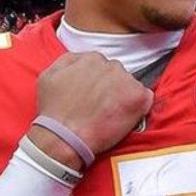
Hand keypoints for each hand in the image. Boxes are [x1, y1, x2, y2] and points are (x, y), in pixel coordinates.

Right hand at [29, 52, 153, 168]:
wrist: (64, 138)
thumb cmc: (54, 112)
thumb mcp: (49, 76)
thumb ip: (68, 61)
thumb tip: (83, 58)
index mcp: (92, 58)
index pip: (102, 65)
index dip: (98, 82)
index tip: (93, 95)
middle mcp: (112, 66)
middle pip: (117, 73)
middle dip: (111, 87)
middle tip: (101, 106)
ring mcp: (127, 81)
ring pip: (131, 85)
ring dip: (124, 96)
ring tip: (109, 114)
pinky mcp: (138, 98)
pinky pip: (146, 97)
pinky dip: (138, 107)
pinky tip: (123, 117)